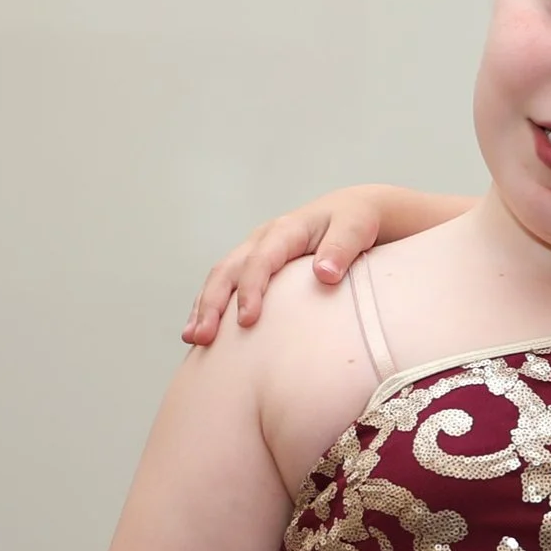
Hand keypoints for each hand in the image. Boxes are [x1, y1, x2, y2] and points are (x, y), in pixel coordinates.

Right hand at [182, 193, 381, 345]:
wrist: (352, 211)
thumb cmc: (357, 222)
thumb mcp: (357, 228)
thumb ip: (342, 247)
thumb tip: (325, 274)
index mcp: (286, 230)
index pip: (261, 260)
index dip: (251, 290)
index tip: (247, 321)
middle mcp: (263, 239)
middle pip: (228, 269)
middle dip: (212, 303)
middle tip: (202, 337)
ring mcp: (255, 251)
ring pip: (220, 277)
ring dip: (204, 307)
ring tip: (193, 339)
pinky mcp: (254, 266)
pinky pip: (227, 285)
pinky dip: (212, 306)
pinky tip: (204, 332)